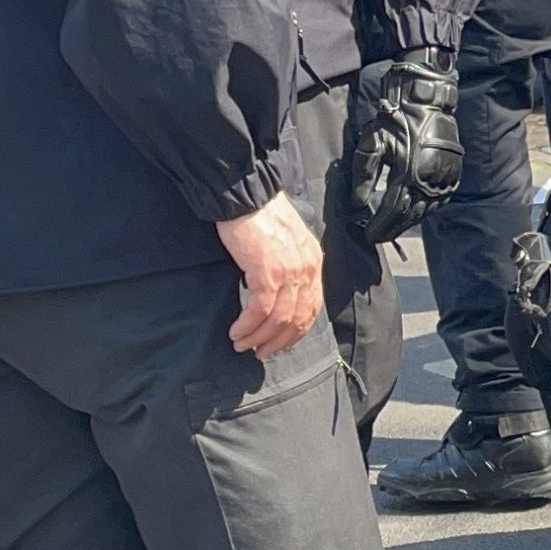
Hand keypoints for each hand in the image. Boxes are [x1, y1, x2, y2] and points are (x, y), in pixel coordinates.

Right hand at [216, 192, 323, 358]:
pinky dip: (248, 325)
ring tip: (242, 345)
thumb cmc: (261, 216)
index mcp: (313, 262)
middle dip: (278, 341)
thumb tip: (280, 292)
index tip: (280, 343)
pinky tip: (237, 332)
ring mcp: (289, 272)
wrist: (247, 196)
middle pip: (297, 318)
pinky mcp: (267, 272)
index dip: (295, 331)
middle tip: (260, 352)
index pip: (311, 307)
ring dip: (258, 337)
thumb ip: (290, 265)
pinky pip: (260, 310)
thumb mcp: (287, 242)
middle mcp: (307, 269)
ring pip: (278, 319)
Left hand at [346, 52, 462, 243]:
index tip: (368, 235)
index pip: (393, 209)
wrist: (427, 104)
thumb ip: (364, 174)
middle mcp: (430, 180)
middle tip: (378, 237)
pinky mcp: (453, 176)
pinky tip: (413, 214)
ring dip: (407, 222)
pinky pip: (437, 202)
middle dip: (392, 228)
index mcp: (409, 173)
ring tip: (392, 229)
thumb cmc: (396, 121)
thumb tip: (358, 202)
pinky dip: (424, 211)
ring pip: (425, 211)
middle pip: (409, 215)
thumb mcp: (373, 143)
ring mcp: (444, 179)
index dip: (380, 225)